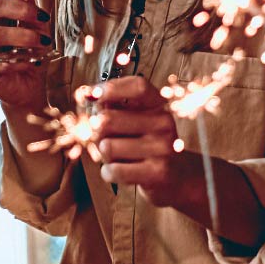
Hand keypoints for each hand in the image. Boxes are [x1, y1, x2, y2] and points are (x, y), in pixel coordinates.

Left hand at [93, 76, 200, 209]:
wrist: (176, 177)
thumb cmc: (147, 144)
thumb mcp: (137, 120)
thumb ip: (114, 107)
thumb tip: (89, 96)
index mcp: (159, 105)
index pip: (138, 87)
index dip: (111, 88)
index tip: (93, 95)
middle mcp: (164, 123)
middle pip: (108, 119)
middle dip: (97, 133)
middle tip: (105, 138)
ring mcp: (162, 148)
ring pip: (107, 147)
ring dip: (104, 155)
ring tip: (118, 156)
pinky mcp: (157, 172)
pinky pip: (113, 170)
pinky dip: (109, 172)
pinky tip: (120, 170)